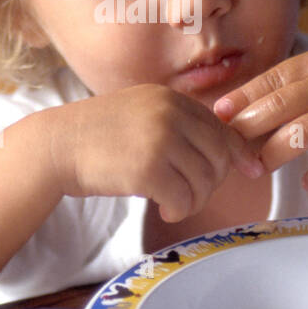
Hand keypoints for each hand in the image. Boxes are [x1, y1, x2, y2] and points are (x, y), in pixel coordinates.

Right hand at [51, 84, 265, 222]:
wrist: (55, 146)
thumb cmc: (96, 136)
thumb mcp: (140, 113)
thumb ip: (177, 124)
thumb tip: (224, 152)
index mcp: (171, 99)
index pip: (221, 127)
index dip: (239, 152)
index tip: (252, 170)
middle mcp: (170, 113)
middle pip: (219, 155)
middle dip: (213, 182)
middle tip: (192, 194)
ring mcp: (160, 139)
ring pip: (205, 180)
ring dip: (194, 200)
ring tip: (174, 202)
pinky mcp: (148, 168)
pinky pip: (184, 198)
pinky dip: (179, 210)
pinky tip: (164, 209)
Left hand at [212, 39, 307, 190]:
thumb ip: (305, 76)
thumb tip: (262, 96)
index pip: (273, 78)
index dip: (243, 96)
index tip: (218, 112)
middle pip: (278, 106)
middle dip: (247, 129)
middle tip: (228, 148)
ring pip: (299, 135)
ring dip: (274, 154)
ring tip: (260, 167)